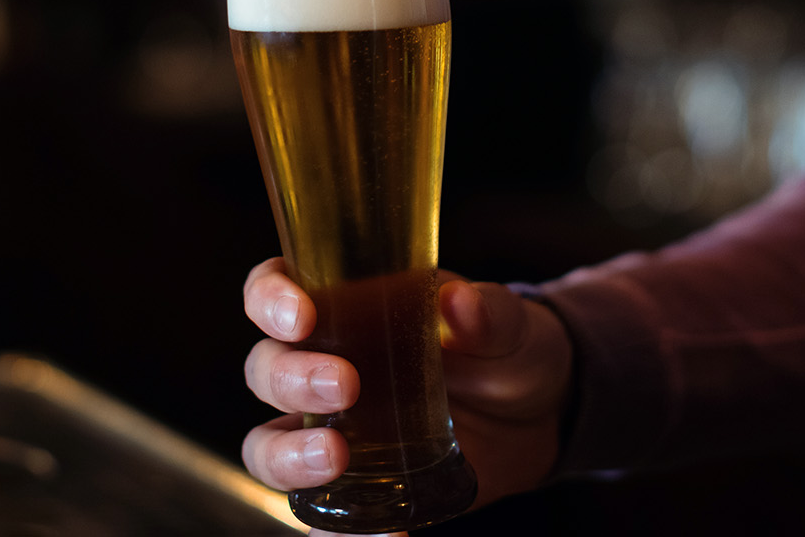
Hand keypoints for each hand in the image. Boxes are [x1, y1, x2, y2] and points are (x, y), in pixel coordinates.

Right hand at [240, 257, 574, 525]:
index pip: (275, 291)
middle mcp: (323, 365)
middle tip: (345, 386)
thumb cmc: (507, 348)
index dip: (270, 298)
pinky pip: (322, 514)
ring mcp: (332, 430)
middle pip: (265, 370)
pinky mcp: (355, 486)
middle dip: (291, 378)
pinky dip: (333, 531)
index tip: (301, 316)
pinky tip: (379, 534)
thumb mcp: (509, 323)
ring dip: (286, 454)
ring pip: (267, 444)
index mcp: (346, 307)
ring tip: (334, 458)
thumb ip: (488, 313)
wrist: (539, 413)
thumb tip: (459, 302)